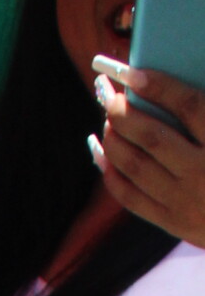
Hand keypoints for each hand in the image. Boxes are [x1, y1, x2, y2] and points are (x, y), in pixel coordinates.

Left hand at [94, 60, 204, 245]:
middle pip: (153, 137)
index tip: (132, 73)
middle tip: (107, 94)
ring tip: (107, 118)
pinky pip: (131, 197)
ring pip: (136, 167)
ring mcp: (185, 201)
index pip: (190, 106)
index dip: (159, 86)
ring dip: (113, 139)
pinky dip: (111, 172)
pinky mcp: (173, 222)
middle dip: (124, 112)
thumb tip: (179, 77)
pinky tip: (100, 151)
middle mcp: (204, 173)